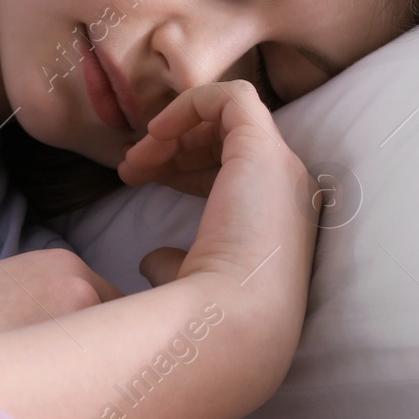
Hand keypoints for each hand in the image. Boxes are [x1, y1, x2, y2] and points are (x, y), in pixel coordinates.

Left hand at [118, 80, 320, 299]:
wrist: (236, 320)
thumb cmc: (213, 313)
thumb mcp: (190, 282)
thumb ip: (176, 263)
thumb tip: (152, 260)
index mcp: (276, 220)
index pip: (233, 172)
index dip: (184, 168)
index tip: (141, 182)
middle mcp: (288, 190)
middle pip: (230, 142)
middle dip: (176, 145)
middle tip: (130, 168)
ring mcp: (281, 167)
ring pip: (230, 117)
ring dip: (176, 129)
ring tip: (133, 161)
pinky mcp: (263, 149)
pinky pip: (232, 98)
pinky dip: (191, 104)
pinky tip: (157, 132)